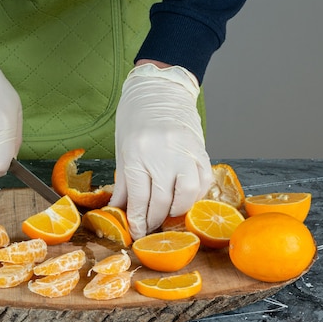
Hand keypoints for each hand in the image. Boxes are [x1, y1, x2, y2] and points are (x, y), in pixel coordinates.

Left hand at [109, 63, 212, 238]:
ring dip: (178, 211)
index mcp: (137, 154)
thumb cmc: (135, 119)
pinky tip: (185, 199)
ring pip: (187, 194)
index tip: (137, 232)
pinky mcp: (201, 149)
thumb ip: (124, 183)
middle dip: (155, 221)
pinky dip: (196, 195)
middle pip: (162, 200)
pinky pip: (203, 181)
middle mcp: (162, 154)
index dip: (138, 220)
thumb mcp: (122, 151)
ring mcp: (185, 151)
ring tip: (168, 215)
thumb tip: (118, 211)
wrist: (159, 88)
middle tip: (150, 229)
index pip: (140, 198)